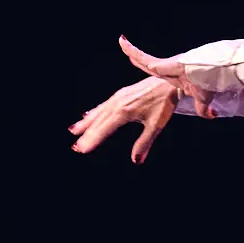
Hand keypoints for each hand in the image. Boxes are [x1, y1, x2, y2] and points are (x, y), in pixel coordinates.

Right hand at [69, 36, 217, 163]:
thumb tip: (136, 161)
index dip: (92, 140)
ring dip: (86, 122)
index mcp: (125, 112)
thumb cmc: (164, 102)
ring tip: (74, 130)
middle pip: (98, 122)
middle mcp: (118, 103)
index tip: (82, 149)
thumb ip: (144, 143)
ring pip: (98, 112)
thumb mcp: (156, 125)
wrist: (169, 81)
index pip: (104, 129)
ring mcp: (118, 97)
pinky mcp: (121, 94)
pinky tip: (88, 114)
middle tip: (75, 146)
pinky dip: (94, 111)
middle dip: (86, 134)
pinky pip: (104, 105)